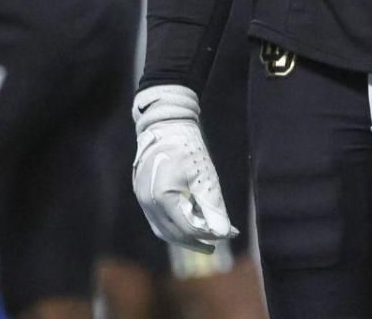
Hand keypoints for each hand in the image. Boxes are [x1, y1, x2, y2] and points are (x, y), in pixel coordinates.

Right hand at [133, 85, 236, 252]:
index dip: (210, 235)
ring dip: (182, 236)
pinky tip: (188, 221)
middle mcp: (148, 202)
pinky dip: (173, 224)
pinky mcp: (141, 193)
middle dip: (195, 242)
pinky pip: (156, 218)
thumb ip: (214, 207)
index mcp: (163, 197)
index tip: (229, 235)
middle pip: (172, 234)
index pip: (188, 228)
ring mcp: (141, 198)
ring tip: (203, 238)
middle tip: (215, 245)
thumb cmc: (189, 148)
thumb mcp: (206, 177)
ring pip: (162, 229)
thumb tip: (225, 233)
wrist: (166, 125)